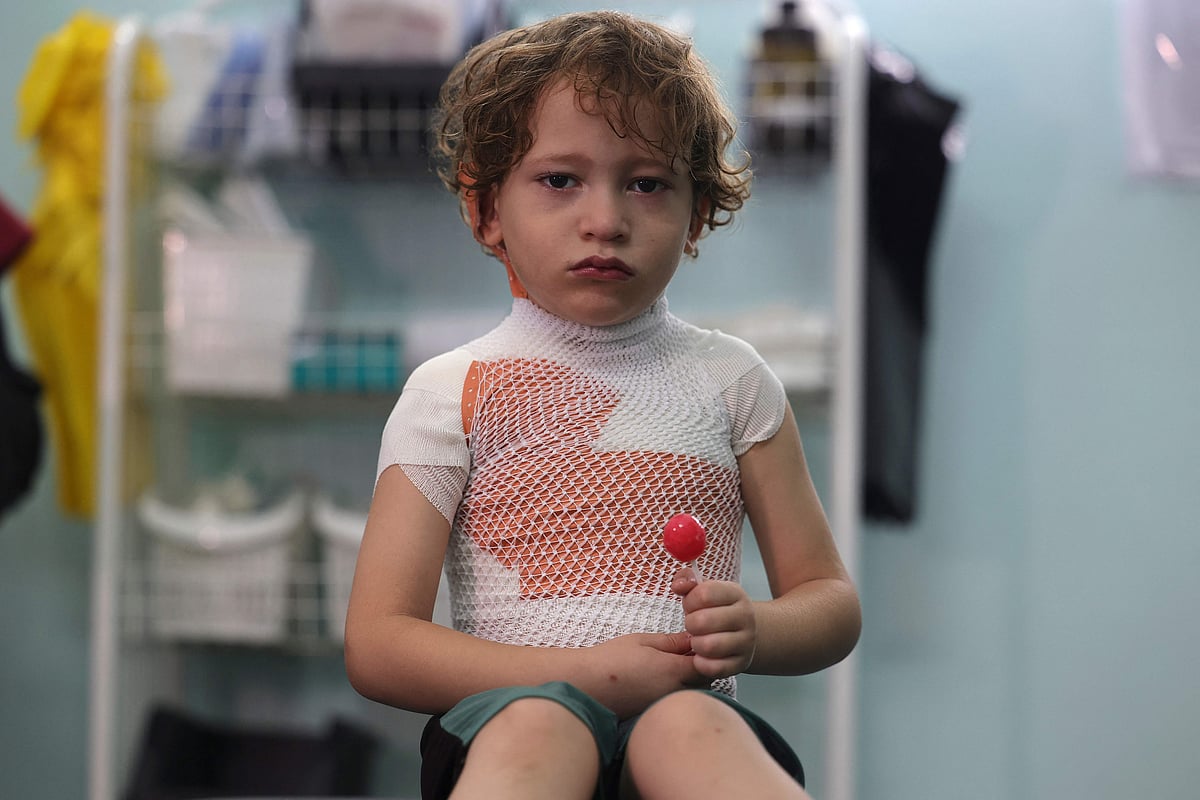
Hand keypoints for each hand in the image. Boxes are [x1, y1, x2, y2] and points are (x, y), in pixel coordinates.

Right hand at [586, 631, 710, 718]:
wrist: (587, 685)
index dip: (706, 652)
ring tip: (672, 666)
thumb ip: (671, 642)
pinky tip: (660, 680)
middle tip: (687, 653)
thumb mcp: (642, 641)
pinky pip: (676, 701)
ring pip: (693, 693)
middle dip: (702, 666)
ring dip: (691, 680)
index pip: (707, 664)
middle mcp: (673, 692)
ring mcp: (665, 705)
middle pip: (705, 681)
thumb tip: (694, 640)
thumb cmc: (612, 658)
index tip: (697, 643)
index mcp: (672, 671)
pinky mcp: (656, 713)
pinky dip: (677, 691)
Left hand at [672, 568, 756, 678]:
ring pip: (709, 646)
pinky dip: (701, 663)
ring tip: (698, 640)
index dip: (690, 601)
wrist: (745, 633)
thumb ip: (687, 580)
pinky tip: (702, 656)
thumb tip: (678, 586)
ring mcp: (746, 642)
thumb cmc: (717, 610)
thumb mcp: (706, 589)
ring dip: (695, 644)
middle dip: (690, 624)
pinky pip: (713, 668)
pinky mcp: (741, 664)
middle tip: (693, 625)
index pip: (704, 593)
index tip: (691, 605)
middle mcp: (745, 616)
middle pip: (703, 621)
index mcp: (735, 593)